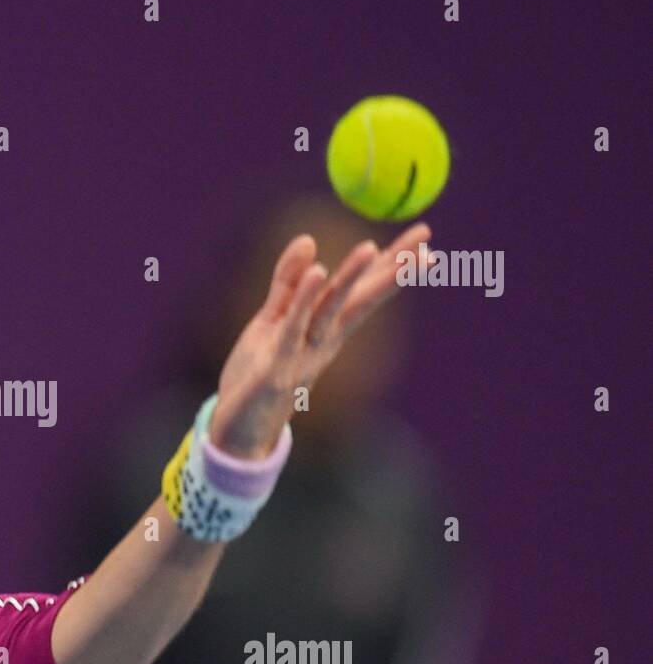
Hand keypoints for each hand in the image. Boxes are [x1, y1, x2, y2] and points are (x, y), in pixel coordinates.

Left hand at [208, 221, 432, 457]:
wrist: (240, 426)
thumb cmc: (260, 372)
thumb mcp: (273, 319)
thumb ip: (288, 282)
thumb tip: (309, 240)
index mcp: (327, 327)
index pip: (365, 289)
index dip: (393, 263)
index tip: (424, 236)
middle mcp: (324, 340)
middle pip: (362, 297)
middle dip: (393, 268)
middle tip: (425, 237)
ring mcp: (304, 354)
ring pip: (332, 308)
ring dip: (351, 278)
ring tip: (370, 247)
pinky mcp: (277, 366)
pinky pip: (294, 327)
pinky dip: (305, 299)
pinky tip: (318, 274)